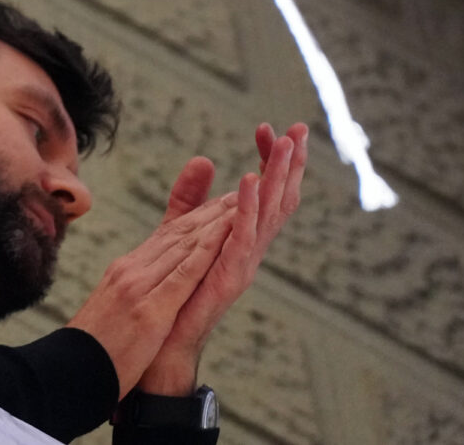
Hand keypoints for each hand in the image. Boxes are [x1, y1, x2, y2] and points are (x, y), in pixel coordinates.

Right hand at [65, 187, 239, 391]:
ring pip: (182, 248)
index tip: (219, 202)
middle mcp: (131, 270)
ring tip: (239, 206)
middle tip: (237, 193)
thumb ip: (133, 290)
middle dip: (210, 213)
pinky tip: (221, 239)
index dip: (196, 217)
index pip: (167, 237)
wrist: (74, 370)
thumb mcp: (115, 309)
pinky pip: (182, 276)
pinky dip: (204, 254)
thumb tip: (148, 283)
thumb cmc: (95, 347)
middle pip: (177, 235)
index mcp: (125, 270)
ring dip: (213, 225)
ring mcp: (139, 288)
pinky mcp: (149, 310)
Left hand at [135, 122, 309, 394]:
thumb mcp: (182, 230)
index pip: (263, 189)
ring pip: (270, 214)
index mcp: (241, 234)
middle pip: (278, 198)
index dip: (269, 159)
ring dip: (277, 178)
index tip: (270, 127)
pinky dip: (246, 208)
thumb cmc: (177, 287)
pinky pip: (242, 237)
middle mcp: (250, 246)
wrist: (164, 337)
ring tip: (285, 145)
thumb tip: (205, 159)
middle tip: (299, 128)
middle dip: (289, 164)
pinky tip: (247, 181)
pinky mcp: (230, 276)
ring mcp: (244, 261)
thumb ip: (191, 198)